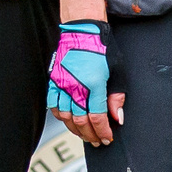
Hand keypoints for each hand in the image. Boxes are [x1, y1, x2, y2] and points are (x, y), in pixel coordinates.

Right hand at [48, 21, 125, 146]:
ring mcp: (62, 84)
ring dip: (76, 130)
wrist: (82, 30)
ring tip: (85, 135)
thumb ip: (116, 97)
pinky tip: (69, 121)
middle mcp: (75, 86)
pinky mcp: (54, 81)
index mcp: (93, 84)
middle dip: (90, 135)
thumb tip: (117, 117)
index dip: (102, 131)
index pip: (97, 117)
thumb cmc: (101, 48)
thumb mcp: (117, 71)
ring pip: (66, 116)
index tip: (107, 138)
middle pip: (81, 121)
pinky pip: (54, 106)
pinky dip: (61, 117)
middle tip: (97, 141)